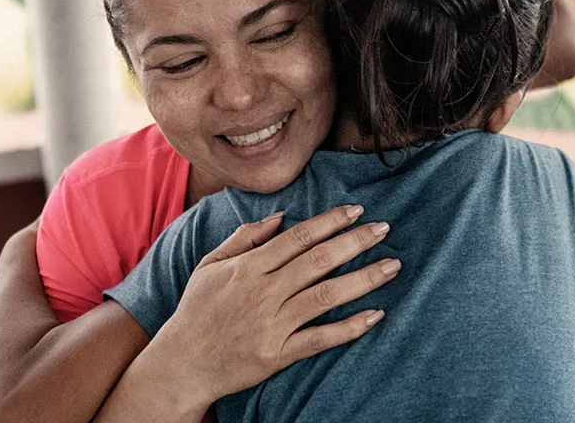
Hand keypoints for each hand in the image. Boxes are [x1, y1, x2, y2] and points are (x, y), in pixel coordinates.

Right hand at [158, 205, 398, 404]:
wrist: (181, 363)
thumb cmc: (196, 311)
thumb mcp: (210, 265)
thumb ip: (244, 237)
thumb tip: (280, 216)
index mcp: (249, 268)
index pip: (297, 238)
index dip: (329, 222)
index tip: (356, 211)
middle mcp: (264, 292)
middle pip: (318, 261)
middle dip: (355, 242)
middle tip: (384, 228)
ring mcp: (273, 324)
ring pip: (326, 296)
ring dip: (363, 279)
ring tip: (392, 266)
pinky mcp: (278, 353)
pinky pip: (320, 338)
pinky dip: (349, 327)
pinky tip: (375, 314)